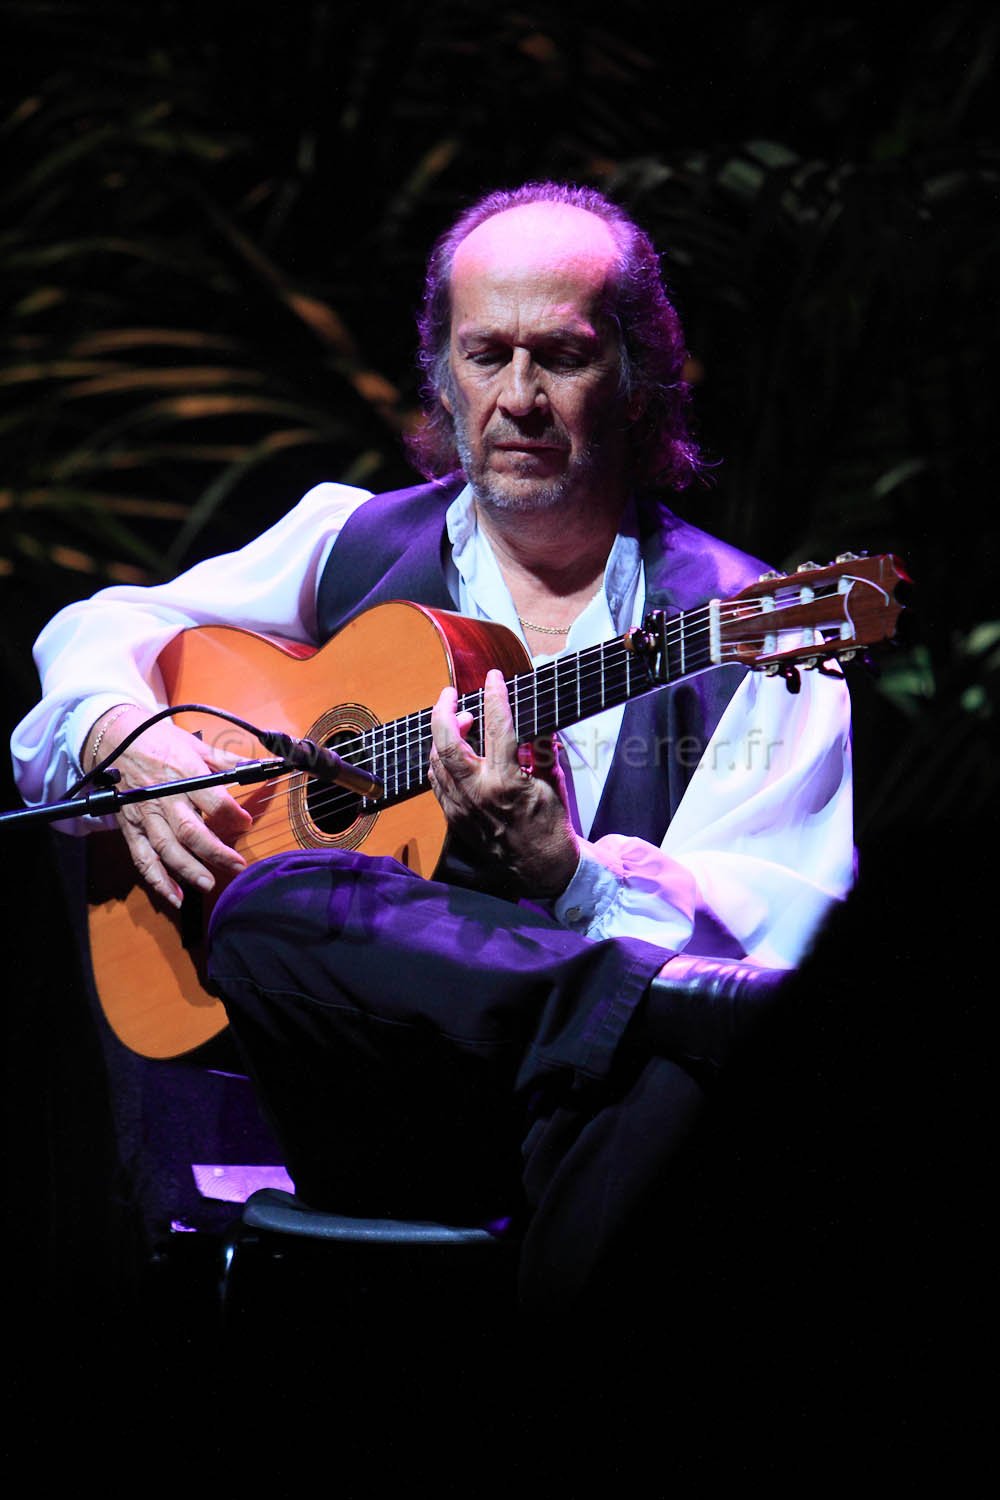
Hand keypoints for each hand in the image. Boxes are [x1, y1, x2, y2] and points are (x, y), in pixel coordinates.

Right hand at [85, 705, 251, 907]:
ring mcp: (146, 815)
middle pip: (190, 831)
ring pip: (166, 849)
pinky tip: (175, 896)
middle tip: (237, 866)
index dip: (232, 814)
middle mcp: (164, 798)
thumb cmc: (161, 741)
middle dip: (215, 852)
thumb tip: (261, 767)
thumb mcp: (196, 745)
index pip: (212, 800)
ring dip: (188, 870)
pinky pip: (142, 858)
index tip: (246, 823)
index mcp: (183, 773)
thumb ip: (227, 761)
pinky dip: (158, 880)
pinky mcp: (131, 828)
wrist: (116, 739)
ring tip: (208, 884)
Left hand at [428, 669, 579, 897]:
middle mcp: (478, 793)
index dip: (495, 696)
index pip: (496, 726)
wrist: (542, 866)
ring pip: (436, 761)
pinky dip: (440, 761)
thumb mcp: (553, 780)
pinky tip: (452, 752)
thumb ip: (539, 747)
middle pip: (446, 742)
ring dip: (442, 736)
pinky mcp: (454, 818)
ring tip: (460, 723)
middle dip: (444, 711)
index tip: (494, 677)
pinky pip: (436, 781)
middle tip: (450, 694)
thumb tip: (535, 717)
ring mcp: (461, 807)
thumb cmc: (551, 824)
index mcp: (506, 781)